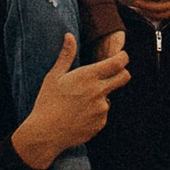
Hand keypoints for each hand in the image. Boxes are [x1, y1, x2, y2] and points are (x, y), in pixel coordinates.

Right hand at [14, 30, 129, 169]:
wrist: (45, 134)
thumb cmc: (47, 103)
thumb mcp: (54, 76)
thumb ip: (66, 55)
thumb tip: (69, 36)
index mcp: (89, 76)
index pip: (118, 62)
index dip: (123, 57)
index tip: (121, 56)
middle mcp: (99, 91)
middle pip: (124, 77)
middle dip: (122, 73)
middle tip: (112, 73)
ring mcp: (102, 109)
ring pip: (110, 97)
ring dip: (101, 96)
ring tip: (80, 102)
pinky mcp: (100, 124)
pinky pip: (102, 114)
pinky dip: (95, 112)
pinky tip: (79, 115)